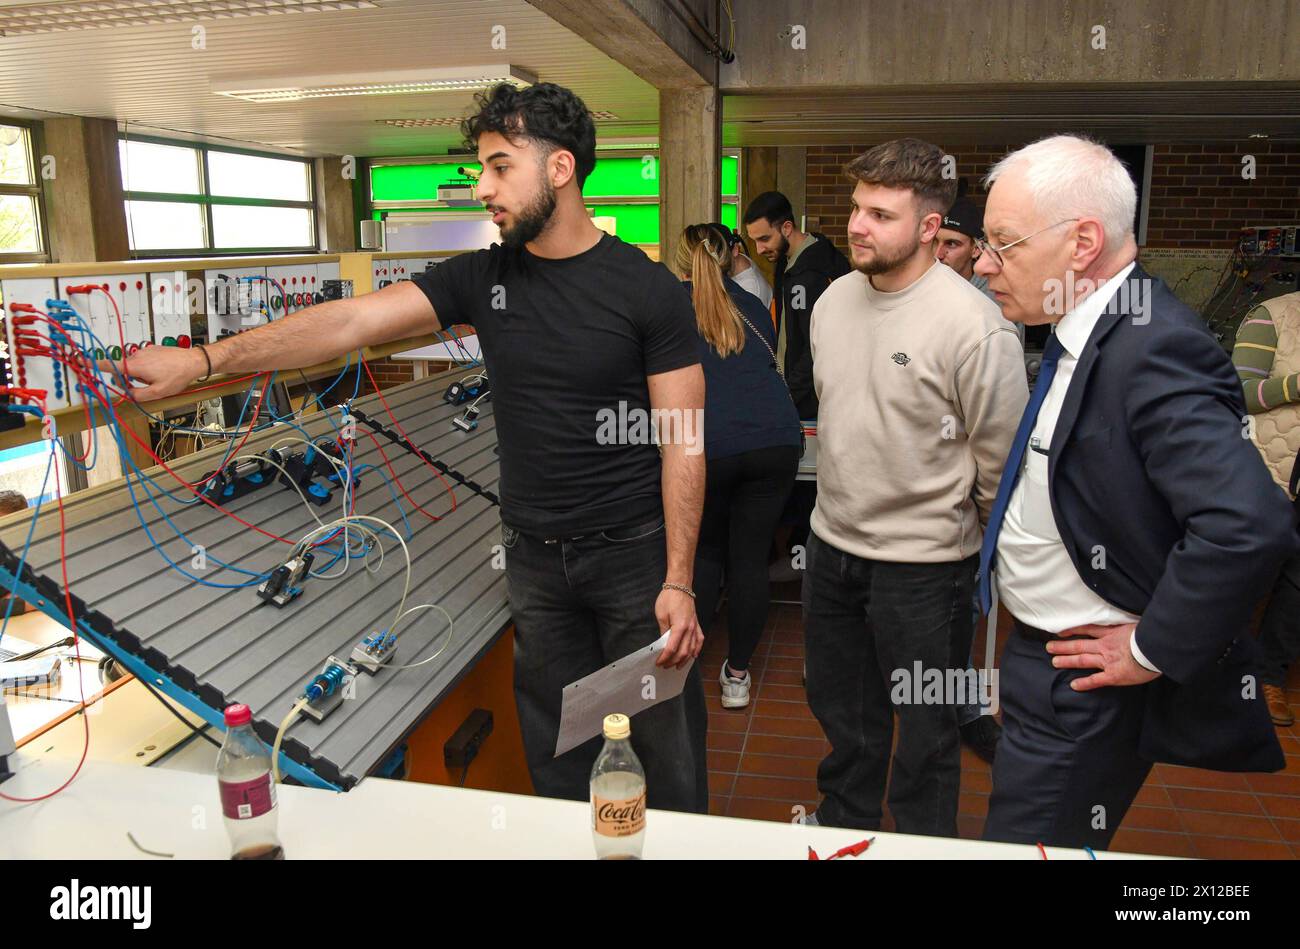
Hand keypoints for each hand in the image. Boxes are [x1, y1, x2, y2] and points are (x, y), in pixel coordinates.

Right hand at [94, 346, 207, 401]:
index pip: (109, 366)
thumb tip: (126, 394)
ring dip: (141, 374)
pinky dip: (148, 367)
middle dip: (129, 380)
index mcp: (135, 366)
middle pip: (123, 370)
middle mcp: (136, 356)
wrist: (193, 361)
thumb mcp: (157, 392)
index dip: (93, 365)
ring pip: (134, 366)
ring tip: (159, 377)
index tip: (79, 361)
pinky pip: (143, 361)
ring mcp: (144, 351)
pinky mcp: (151, 349)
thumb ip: (137, 395)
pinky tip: (162, 370)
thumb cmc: (178, 376)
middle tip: (147, 385)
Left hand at [655, 587, 701, 669]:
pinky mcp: (696, 624)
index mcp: (679, 627)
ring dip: (685, 659)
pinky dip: (697, 649)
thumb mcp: (661, 615)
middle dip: (673, 661)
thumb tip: (663, 644)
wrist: (680, 586)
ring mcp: (695, 627)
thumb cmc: (669, 598)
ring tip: (677, 666)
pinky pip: (699, 640)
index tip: (658, 662)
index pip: (671, 648)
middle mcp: (689, 629)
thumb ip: (663, 631)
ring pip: (692, 649)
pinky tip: (693, 655)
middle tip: (665, 666)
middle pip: (683, 652)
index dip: (664, 658)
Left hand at [1046, 622, 1160, 690]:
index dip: (1073, 630)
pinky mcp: (1113, 675)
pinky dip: (1084, 683)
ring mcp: (1108, 661)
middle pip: (1079, 645)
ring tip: (1054, 662)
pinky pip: (1095, 680)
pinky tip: (1073, 685)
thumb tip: (1126, 621)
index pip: (1087, 629)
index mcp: (1112, 633)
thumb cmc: (1151, 634)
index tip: (1061, 632)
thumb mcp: (1137, 623)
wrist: (1157, 647)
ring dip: (1067, 661)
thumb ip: (1127, 623)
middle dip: (1063, 647)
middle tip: (1048, 648)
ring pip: (1082, 660)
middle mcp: (1105, 646)